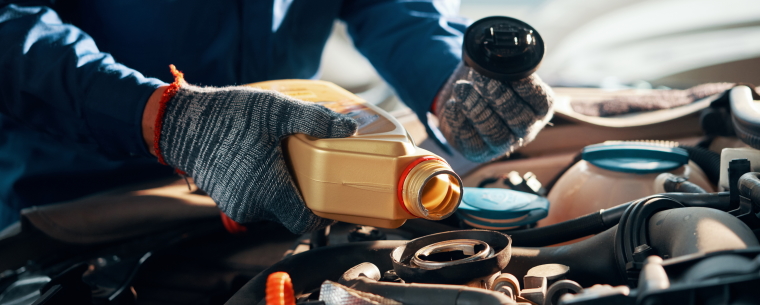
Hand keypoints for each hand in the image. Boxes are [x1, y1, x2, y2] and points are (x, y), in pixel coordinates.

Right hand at [144, 69, 357, 232]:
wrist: (180, 122)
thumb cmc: (228, 116)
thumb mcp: (277, 111)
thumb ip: (315, 120)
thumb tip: (349, 128)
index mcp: (269, 192)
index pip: (304, 222)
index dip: (321, 214)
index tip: (331, 196)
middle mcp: (252, 206)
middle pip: (290, 213)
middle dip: (303, 196)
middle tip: (314, 171)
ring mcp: (235, 205)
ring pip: (271, 207)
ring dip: (282, 190)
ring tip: (288, 161)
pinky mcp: (224, 198)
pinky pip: (253, 199)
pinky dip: (263, 187)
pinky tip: (265, 161)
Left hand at [435, 64, 553, 161]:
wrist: (464, 100)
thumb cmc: (488, 82)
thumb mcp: (500, 70)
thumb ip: (504, 65)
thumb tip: (497, 50)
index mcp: (539, 107)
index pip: (541, 101)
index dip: (526, 87)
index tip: (507, 71)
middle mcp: (526, 129)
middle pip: (519, 120)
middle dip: (499, 97)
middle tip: (481, 79)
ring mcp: (503, 144)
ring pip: (496, 134)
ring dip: (477, 108)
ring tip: (461, 88)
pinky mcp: (479, 152)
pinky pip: (471, 141)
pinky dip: (460, 120)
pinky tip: (453, 104)